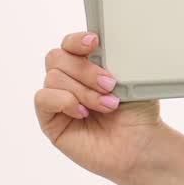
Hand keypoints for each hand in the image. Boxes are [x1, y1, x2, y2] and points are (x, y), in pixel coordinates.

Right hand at [34, 31, 162, 184]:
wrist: (140, 144)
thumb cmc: (138, 112)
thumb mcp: (132, 80)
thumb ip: (115, 60)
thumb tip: (106, 45)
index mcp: (88, 65)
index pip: (70, 44)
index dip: (78, 40)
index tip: (94, 42)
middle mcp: (69, 80)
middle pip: (57, 57)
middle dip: (85, 69)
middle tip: (110, 84)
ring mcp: (58, 99)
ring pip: (54, 78)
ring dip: (84, 91)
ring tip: (107, 104)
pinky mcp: (50, 120)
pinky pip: (43, 99)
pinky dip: (64, 102)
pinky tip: (83, 113)